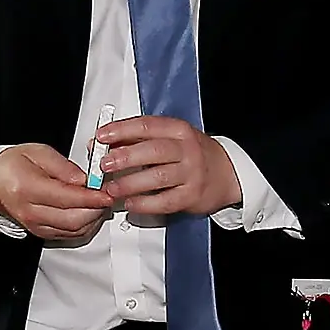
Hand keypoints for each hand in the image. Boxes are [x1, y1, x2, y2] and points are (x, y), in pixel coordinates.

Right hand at [0, 143, 113, 244]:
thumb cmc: (14, 165)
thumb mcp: (38, 152)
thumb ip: (63, 166)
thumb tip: (84, 180)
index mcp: (27, 188)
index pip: (67, 198)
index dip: (91, 197)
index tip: (107, 192)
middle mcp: (30, 211)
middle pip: (73, 219)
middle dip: (97, 209)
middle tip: (107, 195)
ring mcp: (35, 225)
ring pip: (74, 230)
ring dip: (94, 218)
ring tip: (100, 202)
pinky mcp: (41, 233)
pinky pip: (70, 235)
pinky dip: (86, 225)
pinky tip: (91, 212)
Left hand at [95, 115, 241, 220]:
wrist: (227, 174)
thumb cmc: (193, 155)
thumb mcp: (172, 139)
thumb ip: (139, 139)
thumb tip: (103, 143)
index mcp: (179, 130)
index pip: (147, 125)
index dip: (121, 130)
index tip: (101, 136)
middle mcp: (187, 150)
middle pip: (153, 151)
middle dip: (125, 157)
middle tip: (104, 164)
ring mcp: (191, 174)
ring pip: (157, 177)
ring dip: (130, 183)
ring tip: (111, 189)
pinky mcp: (192, 196)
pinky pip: (165, 201)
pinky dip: (145, 204)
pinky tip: (130, 204)